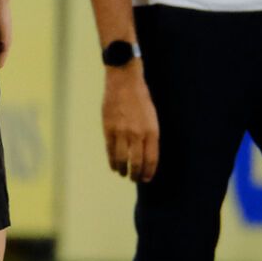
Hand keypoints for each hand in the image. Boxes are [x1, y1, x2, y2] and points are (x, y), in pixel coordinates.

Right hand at [103, 66, 159, 182]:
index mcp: (152, 131)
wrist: (125, 81)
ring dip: (123, 170)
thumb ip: (149, 136)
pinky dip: (112, 161)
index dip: (149, 172)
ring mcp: (121, 132)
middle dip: (136, 174)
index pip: (151, 159)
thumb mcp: (152, 117)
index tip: (146, 178)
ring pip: (121, 159)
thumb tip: (146, 154)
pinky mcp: (108, 128)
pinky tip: (114, 166)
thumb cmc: (141, 99)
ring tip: (123, 174)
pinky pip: (110, 150)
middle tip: (135, 179)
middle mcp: (137, 133)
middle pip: (136, 162)